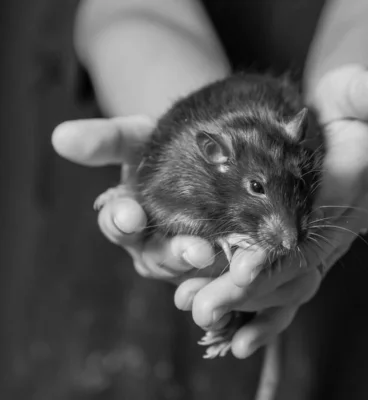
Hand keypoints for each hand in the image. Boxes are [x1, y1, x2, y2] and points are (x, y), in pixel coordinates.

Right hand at [52, 115, 228, 283]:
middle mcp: (151, 244)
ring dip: (205, 269)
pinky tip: (246, 271)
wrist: (207, 156)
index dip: (122, 220)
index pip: (117, 223)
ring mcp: (183, 259)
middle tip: (194, 250)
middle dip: (172, 254)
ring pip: (187, 274)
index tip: (131, 214)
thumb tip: (60, 137)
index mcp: (127, 216)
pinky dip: (230, 279)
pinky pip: (219, 280)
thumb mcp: (137, 137)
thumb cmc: (165, 146)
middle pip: (155, 258)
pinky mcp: (216, 267)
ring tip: (220, 256)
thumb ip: (105, 140)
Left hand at [182, 64, 367, 357]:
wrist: (360, 128)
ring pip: (289, 287)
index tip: (232, 271)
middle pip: (294, 268)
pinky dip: (265, 316)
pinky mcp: (312, 252)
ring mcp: (328, 244)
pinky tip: (234, 339)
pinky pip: (291, 291)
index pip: (311, 230)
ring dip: (244, 305)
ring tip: (196, 312)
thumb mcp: (355, 88)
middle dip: (246, 290)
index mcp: (350, 187)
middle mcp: (342, 225)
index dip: (273, 253)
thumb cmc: (348, 104)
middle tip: (195, 304)